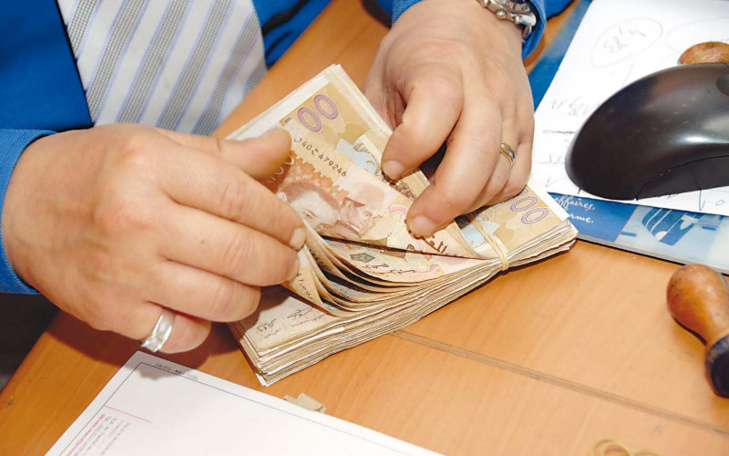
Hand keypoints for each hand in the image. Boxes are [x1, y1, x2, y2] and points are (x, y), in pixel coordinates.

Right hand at [1, 124, 303, 352]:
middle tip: (288, 261)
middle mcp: (137, 221)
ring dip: (251, 296)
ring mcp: (124, 273)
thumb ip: (225, 152)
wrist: (20, 206)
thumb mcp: (157, 143)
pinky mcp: (111, 313)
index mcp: (151, 166)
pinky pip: (182, 334)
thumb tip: (283, 146)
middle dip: (278, 262)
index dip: (279, 218)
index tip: (295, 230)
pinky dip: (205, 327)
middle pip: (237, 253)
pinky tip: (206, 307)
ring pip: (220, 299)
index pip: (240, 198)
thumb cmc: (96, 169)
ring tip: (253, 283)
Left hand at [364, 0, 533, 236]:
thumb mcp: (384, 75)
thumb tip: (374, 183)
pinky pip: (519, 176)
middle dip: (447, 197)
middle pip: (479, 149)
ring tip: (436, 215)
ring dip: (468, 204)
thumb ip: (378, 124)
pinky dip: (492, 197)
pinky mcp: (528, 128)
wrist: (472, 19)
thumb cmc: (418, 51)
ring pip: (502, 171)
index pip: (437, 105)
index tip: (390, 167)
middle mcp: (485, 87)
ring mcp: (513, 110)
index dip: (412, 144)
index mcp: (442, 64)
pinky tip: (466, 200)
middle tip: (417, 223)